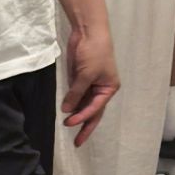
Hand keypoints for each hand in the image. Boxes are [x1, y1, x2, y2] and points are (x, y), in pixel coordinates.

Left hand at [62, 20, 118, 144]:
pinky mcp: (80, 78)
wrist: (88, 31)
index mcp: (109, 88)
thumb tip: (66, 110)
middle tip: (77, 143)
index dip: (82, 117)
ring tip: (68, 127)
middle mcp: (101, 89)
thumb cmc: (94, 53)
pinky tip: (66, 112)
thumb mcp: (86, 74)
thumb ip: (76, 93)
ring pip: (84, 104)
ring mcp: (90, 84)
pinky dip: (72, 104)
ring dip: (77, 115)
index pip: (95, 108)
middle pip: (93, 111)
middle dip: (85, 126)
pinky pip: (77, 95)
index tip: (69, 123)